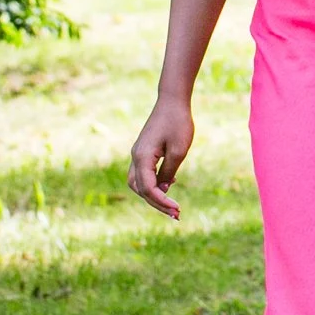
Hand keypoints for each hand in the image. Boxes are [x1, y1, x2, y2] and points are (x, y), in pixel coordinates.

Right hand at [128, 94, 195, 219]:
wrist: (172, 100)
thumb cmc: (178, 123)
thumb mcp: (178, 150)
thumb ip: (169, 172)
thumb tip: (163, 190)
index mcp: (142, 157)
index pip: (148, 188)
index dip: (162, 201)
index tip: (178, 209)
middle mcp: (135, 157)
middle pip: (140, 189)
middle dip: (157, 203)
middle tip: (176, 214)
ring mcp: (138, 154)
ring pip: (139, 183)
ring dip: (154, 195)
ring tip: (171, 205)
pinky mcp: (144, 151)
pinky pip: (144, 173)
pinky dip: (154, 183)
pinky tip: (170, 185)